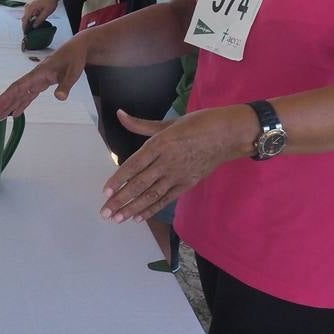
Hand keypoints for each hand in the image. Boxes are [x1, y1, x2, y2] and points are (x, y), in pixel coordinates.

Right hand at [0, 35, 91, 118]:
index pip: (20, 86)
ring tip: (0, 115)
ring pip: (21, 94)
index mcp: (39, 73)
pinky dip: (22, 103)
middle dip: (5, 102)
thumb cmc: (74, 58)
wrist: (77, 48)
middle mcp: (35, 77)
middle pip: (16, 91)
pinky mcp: (42, 83)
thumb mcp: (73, 72)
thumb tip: (59, 98)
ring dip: (10, 104)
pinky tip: (16, 112)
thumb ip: (65, 85)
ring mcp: (37, 80)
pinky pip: (29, 94)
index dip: (9, 96)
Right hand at [20, 0, 57, 32]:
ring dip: (29, 23)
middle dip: (26, 26)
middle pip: (24, 19)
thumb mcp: (46, 12)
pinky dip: (31, 20)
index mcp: (30, 8)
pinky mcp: (30, 7)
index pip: (25, 20)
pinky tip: (35, 24)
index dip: (25, 28)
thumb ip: (40, 20)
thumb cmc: (49, 1)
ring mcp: (28, 6)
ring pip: (26, 18)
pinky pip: (29, 15)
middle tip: (29, 34)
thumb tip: (34, 26)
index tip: (25, 34)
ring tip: (32, 30)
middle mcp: (27, 7)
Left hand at [98, 106, 255, 223]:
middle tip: (105, 213)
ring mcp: (178, 175)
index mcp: (160, 143)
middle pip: (140, 184)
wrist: (228, 135)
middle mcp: (167, 161)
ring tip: (118, 218)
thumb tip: (119, 114)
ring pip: (152, 195)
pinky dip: (152, 208)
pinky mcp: (187, 183)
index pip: (134, 165)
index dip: (119, 180)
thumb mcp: (168, 122)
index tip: (105, 192)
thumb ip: (140, 124)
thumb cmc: (198, 124)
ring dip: (133, 208)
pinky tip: (139, 217)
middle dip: (121, 200)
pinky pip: (166, 199)